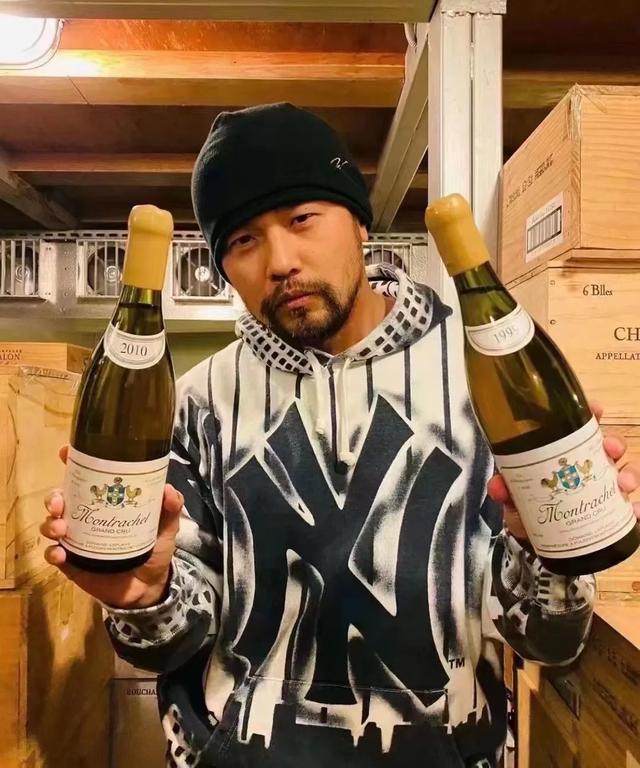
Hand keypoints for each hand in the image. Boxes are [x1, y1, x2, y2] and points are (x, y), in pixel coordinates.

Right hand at [41, 445, 182, 608]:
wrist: (149, 587)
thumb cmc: (154, 550)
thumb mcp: (166, 527)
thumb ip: (170, 509)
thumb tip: (168, 490)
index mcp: (106, 501)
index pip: (86, 477)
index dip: (73, 463)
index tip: (65, 453)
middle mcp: (87, 516)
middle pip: (61, 499)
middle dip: (54, 497)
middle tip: (59, 503)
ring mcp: (76, 539)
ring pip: (51, 524)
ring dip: (49, 522)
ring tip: (60, 528)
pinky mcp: (71, 563)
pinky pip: (53, 554)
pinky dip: (52, 552)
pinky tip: (60, 553)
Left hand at [487, 403, 639, 540]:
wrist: (534, 544)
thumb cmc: (525, 510)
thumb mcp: (513, 499)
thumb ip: (505, 491)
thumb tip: (497, 487)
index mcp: (563, 456)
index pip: (579, 429)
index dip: (590, 415)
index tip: (597, 409)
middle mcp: (585, 468)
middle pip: (608, 447)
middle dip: (614, 443)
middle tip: (612, 449)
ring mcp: (599, 489)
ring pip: (624, 473)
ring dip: (629, 475)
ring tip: (623, 484)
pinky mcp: (609, 513)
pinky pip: (628, 508)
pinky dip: (634, 508)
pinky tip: (634, 512)